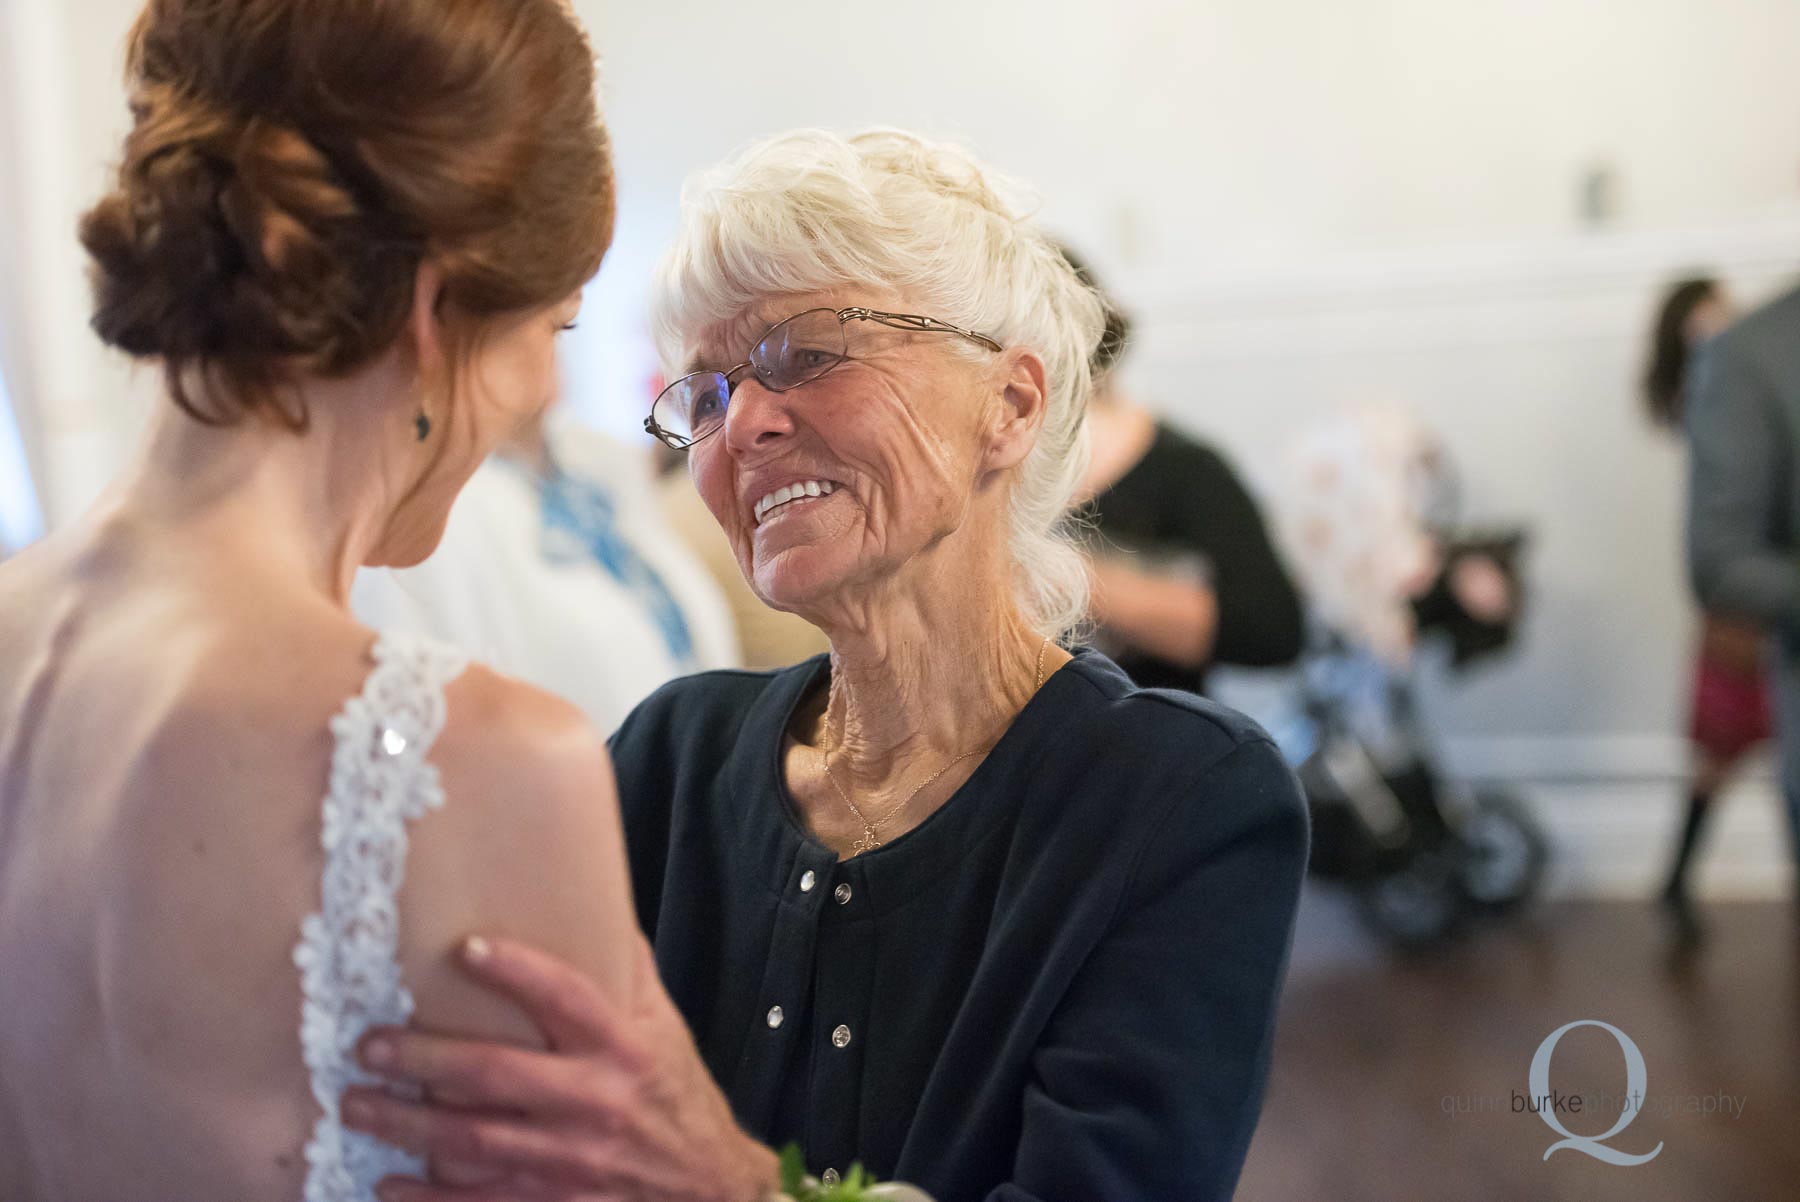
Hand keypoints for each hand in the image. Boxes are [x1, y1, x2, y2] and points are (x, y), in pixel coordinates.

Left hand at [342, 934, 780, 1201]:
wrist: (707, 1186)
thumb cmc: (678, 1095)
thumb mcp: (665, 1027)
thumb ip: (627, 972)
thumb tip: (596, 906)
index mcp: (621, 1048)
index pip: (566, 998)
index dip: (517, 972)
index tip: (467, 949)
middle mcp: (594, 1102)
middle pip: (496, 1075)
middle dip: (424, 1060)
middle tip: (371, 1045)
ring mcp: (570, 1161)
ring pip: (473, 1141)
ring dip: (407, 1125)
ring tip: (357, 1105)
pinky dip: (428, 1198)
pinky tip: (386, 1182)